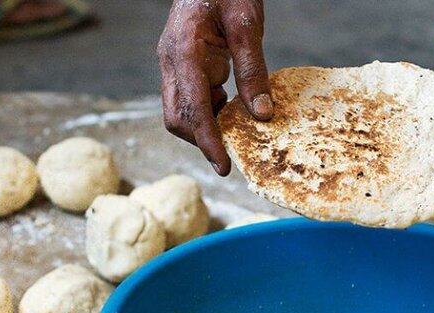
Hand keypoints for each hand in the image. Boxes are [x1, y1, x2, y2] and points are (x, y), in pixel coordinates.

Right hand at [158, 0, 272, 175]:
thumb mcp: (247, 24)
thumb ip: (252, 69)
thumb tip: (261, 115)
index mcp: (184, 51)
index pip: (192, 109)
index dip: (207, 141)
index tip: (223, 166)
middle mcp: (172, 62)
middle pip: (177, 118)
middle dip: (201, 140)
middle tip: (232, 154)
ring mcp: (174, 65)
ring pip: (180, 112)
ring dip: (205, 127)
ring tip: (235, 130)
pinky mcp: (183, 67)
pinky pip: (190, 100)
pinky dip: (208, 112)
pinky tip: (229, 108)